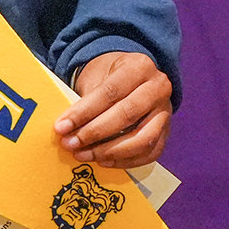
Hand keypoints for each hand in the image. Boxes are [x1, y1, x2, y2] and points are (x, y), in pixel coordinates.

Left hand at [53, 51, 171, 168]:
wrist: (131, 77)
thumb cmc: (109, 77)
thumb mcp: (97, 76)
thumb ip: (86, 100)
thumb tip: (66, 130)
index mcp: (139, 66)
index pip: (110, 92)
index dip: (84, 112)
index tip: (62, 127)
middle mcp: (158, 87)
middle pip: (126, 115)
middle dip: (95, 133)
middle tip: (71, 144)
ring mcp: (166, 112)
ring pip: (142, 138)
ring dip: (110, 151)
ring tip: (85, 155)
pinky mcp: (167, 132)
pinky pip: (150, 153)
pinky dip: (125, 161)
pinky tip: (103, 161)